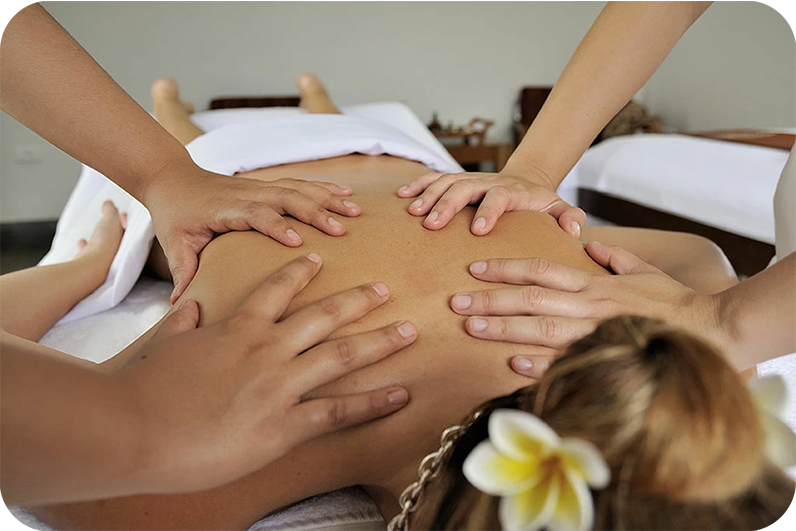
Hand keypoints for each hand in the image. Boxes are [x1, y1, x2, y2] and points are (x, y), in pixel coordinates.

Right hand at [117, 253, 413, 493]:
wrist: (130, 427)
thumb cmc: (142, 388)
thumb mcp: (162, 344)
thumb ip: (183, 322)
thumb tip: (190, 305)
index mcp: (237, 328)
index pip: (276, 290)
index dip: (300, 272)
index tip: (319, 259)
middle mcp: (265, 349)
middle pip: (324, 315)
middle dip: (359, 299)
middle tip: (386, 287)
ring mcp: (278, 386)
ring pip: (341, 354)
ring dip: (379, 341)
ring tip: (409, 330)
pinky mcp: (282, 425)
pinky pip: (338, 411)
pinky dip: (372, 403)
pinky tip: (400, 395)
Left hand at [143, 166, 361, 302]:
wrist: (173, 178)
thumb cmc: (175, 214)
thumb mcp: (175, 243)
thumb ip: (184, 271)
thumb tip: (182, 304)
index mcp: (224, 209)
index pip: (255, 214)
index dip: (276, 226)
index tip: (298, 242)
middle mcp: (246, 194)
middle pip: (286, 198)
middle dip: (316, 212)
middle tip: (342, 230)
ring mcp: (259, 187)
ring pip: (298, 189)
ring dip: (328, 199)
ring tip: (356, 211)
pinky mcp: (268, 185)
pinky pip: (300, 184)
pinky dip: (324, 188)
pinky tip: (346, 192)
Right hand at [397, 171, 584, 237]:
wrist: (527, 179)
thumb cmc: (541, 203)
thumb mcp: (561, 209)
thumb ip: (570, 218)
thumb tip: (574, 230)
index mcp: (512, 192)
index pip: (499, 197)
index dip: (489, 211)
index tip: (478, 230)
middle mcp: (488, 182)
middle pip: (464, 187)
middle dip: (446, 204)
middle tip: (431, 224)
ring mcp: (470, 180)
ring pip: (446, 181)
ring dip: (427, 195)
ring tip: (412, 213)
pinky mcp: (456, 180)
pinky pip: (434, 179)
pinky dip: (418, 185)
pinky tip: (402, 197)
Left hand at [450, 241, 727, 377]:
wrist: (709, 330)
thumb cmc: (672, 300)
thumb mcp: (642, 269)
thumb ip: (612, 256)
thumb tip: (589, 243)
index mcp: (594, 283)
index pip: (540, 269)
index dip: (506, 267)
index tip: (475, 267)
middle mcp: (589, 306)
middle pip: (530, 299)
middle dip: (490, 300)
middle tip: (456, 302)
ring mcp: (594, 335)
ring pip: (538, 329)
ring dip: (501, 329)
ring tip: (469, 328)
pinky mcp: (604, 360)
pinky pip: (565, 364)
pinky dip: (537, 365)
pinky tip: (510, 365)